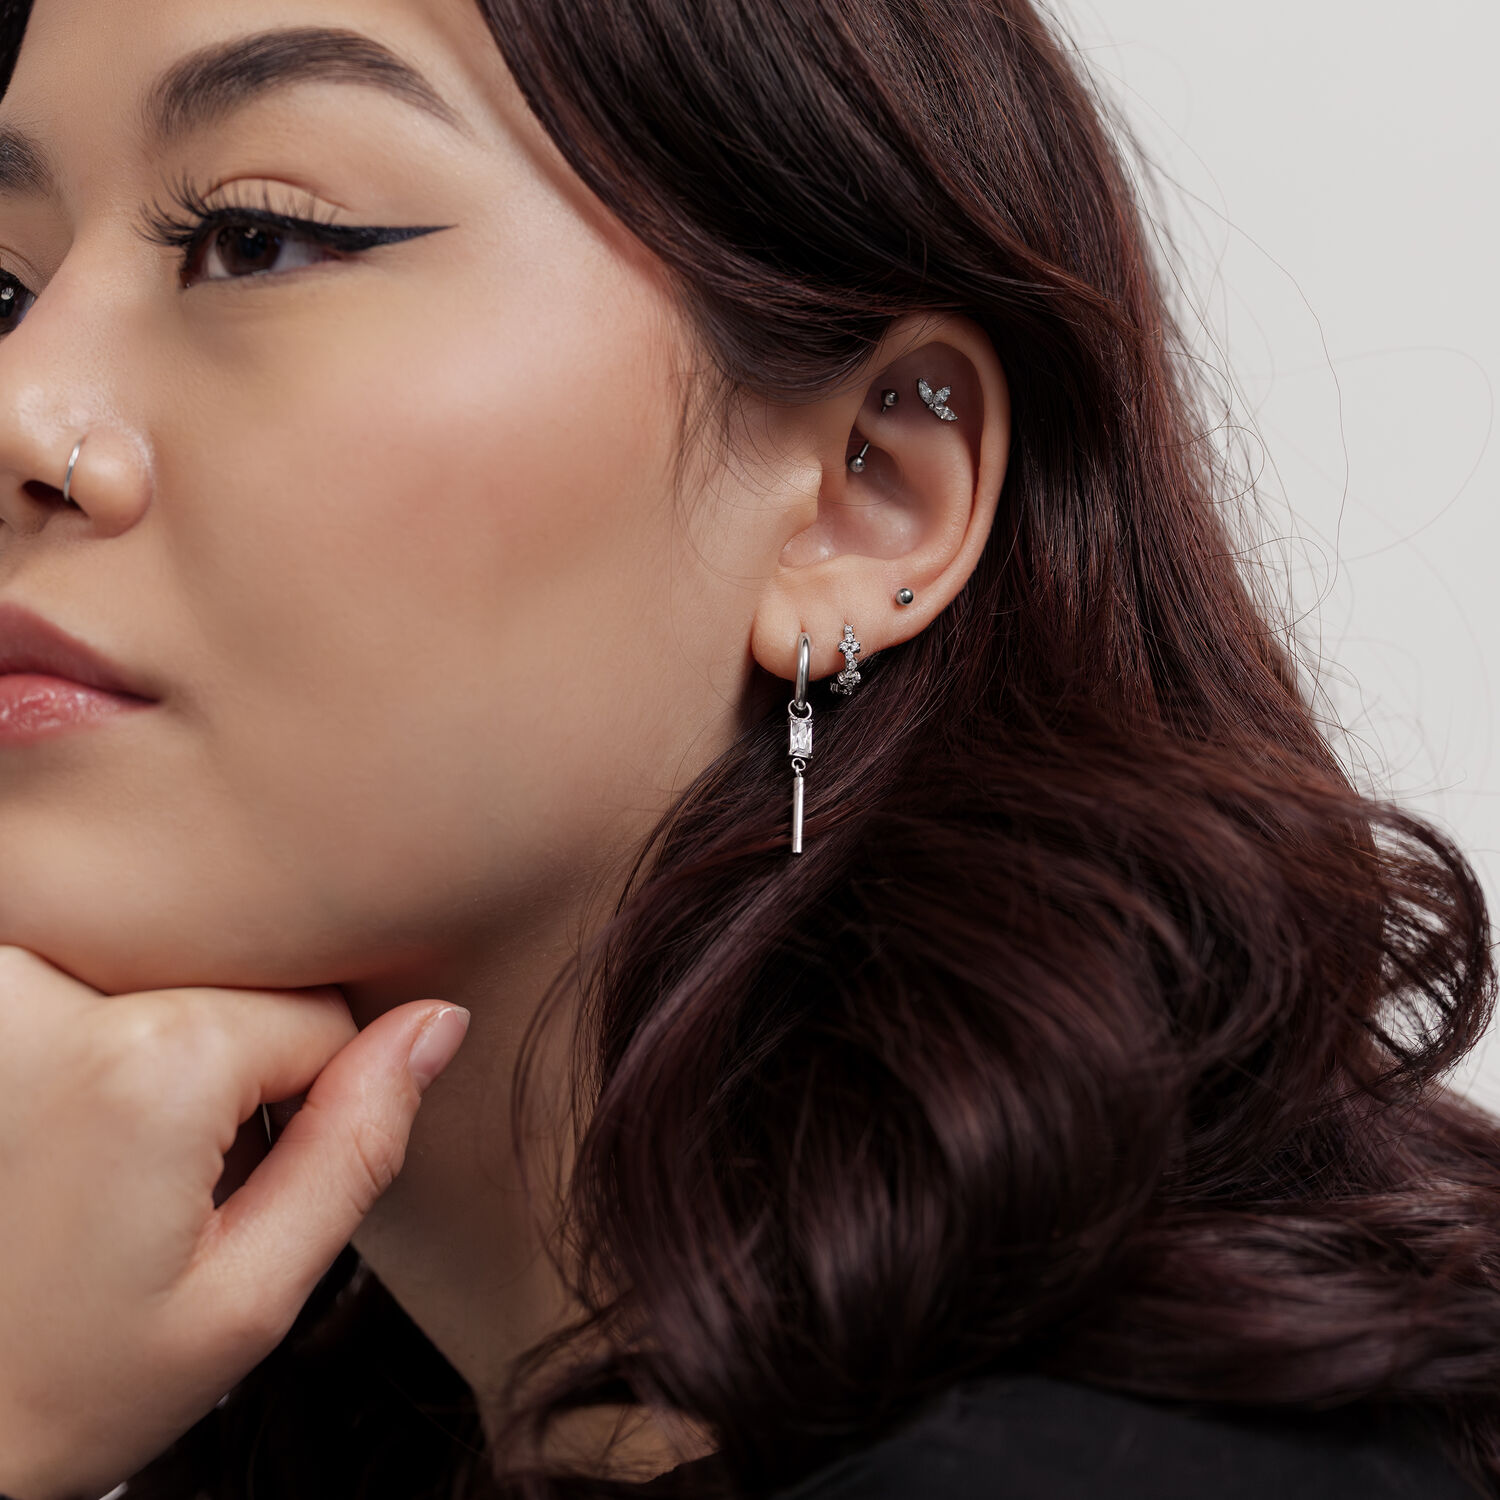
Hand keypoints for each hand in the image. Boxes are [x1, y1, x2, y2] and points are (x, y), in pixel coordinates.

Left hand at [0, 946, 468, 1499]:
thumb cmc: (62, 1385)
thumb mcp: (247, 1299)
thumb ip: (357, 1145)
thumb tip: (440, 1022)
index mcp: (151, 1061)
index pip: (323, 1019)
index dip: (307, 1109)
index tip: (224, 1190)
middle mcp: (59, 989)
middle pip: (244, 986)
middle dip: (234, 1072)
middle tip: (153, 1185)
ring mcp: (0, 984)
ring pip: (176, 970)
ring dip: (165, 1045)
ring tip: (102, 1157)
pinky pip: (93, 968)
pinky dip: (98, 1028)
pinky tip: (59, 1123)